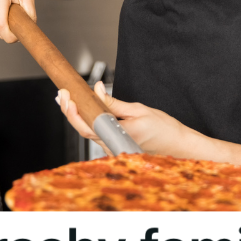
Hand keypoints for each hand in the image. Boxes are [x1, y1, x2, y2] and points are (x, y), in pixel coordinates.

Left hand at [57, 81, 199, 157]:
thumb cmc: (164, 128)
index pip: (88, 126)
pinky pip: (96, 134)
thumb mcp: (139, 109)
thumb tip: (97, 91)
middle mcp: (114, 145)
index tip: (68, 97)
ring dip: (77, 116)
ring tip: (69, 98)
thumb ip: (114, 103)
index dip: (73, 113)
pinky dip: (87, 121)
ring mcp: (114, 149)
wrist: (177, 145)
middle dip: (70, 111)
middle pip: (83, 130)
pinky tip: (83, 109)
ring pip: (88, 133)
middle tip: (63, 94)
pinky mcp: (115, 147)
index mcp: (120, 134)